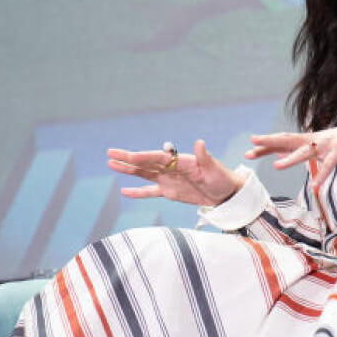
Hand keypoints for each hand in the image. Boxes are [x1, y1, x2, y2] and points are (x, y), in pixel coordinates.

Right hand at [107, 139, 244, 206]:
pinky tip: (124, 192)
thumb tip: (200, 142)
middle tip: (109, 153)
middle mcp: (171, 168)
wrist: (226, 193)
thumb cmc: (222, 178)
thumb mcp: (214, 168)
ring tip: (111, 165)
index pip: (157, 158)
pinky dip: (137, 192)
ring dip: (128, 171)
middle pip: (145, 163)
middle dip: (127, 159)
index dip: (142, 157)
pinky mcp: (169, 192)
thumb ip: (204, 157)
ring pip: (144, 174)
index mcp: (180, 161)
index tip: (128, 156)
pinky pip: (150, 191)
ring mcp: (168, 180)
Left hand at [247, 121, 336, 184]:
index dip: (267, 143)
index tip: (250, 146)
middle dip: (270, 143)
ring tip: (276, 167)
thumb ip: (299, 150)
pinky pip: (329, 164)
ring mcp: (326, 145)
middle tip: (252, 144)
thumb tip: (278, 155)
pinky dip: (322, 174)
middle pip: (288, 140)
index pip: (283, 140)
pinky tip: (315, 185)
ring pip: (305, 151)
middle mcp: (314, 140)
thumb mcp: (319, 146)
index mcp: (309, 139)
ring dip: (291, 159)